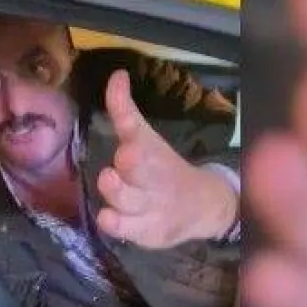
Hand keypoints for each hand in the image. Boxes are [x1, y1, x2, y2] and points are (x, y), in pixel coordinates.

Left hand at [96, 70, 238, 247]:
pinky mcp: (145, 231)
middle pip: (140, 168)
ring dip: (118, 190)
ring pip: (129, 199)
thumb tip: (116, 75)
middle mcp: (150, 176)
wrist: (200, 206)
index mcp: (150, 149)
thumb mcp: (144, 137)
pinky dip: (115, 223)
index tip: (121, 90)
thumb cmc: (162, 168)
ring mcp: (149, 205)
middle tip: (124, 155)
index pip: (135, 127)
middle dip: (132, 161)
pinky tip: (106, 216)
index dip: (125, 111)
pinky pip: (126, 229)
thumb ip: (124, 110)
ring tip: (109, 179)